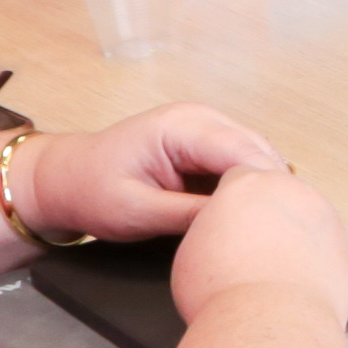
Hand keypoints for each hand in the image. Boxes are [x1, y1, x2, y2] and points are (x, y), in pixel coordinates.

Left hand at [26, 102, 292, 245]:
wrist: (65, 180)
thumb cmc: (91, 191)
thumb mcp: (138, 211)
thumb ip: (189, 215)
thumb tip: (237, 220)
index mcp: (180, 126)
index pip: (242, 150)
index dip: (265, 185)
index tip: (280, 222)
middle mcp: (199, 118)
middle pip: (257, 150)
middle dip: (270, 187)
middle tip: (283, 230)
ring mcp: (205, 129)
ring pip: (255, 157)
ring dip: (262, 188)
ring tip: (271, 225)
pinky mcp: (205, 146)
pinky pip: (239, 164)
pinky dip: (247, 188)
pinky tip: (251, 216)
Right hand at [166, 160, 347, 334]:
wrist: (268, 321)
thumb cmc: (224, 291)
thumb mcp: (193, 249)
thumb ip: (212, 227)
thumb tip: (219, 233)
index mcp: (247, 184)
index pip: (240, 176)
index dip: (233, 202)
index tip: (230, 222)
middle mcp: (289, 191)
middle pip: (277, 192)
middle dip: (265, 215)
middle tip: (250, 247)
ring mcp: (322, 215)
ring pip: (305, 216)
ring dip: (292, 234)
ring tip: (273, 267)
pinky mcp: (343, 243)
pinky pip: (324, 244)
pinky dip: (313, 258)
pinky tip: (295, 280)